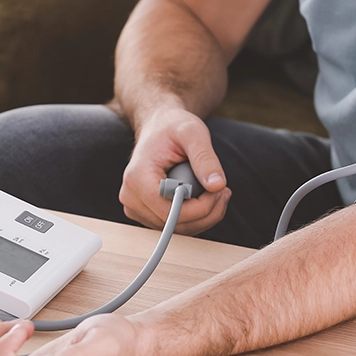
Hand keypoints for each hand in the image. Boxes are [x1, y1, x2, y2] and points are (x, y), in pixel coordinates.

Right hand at [120, 107, 230, 234]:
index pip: (170, 211)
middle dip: (208, 211)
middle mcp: (131, 198)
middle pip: (175, 224)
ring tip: (218, 191)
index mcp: (137, 178)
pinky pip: (176, 226)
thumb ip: (205, 158)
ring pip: (178, 229)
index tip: (220, 189)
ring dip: (205, 216)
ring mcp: (136, 209)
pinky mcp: (147, 214)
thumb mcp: (193, 133)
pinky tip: (207, 198)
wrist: (159, 127)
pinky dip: (197, 217)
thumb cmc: (173, 127)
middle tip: (224, 190)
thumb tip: (217, 186)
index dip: (200, 207)